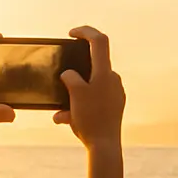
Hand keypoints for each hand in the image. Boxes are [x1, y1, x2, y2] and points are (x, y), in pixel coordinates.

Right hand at [53, 25, 124, 150]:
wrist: (104, 146)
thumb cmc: (90, 119)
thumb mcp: (75, 93)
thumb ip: (71, 78)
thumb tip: (69, 75)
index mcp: (106, 73)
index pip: (99, 40)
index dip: (85, 31)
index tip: (71, 33)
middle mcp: (114, 80)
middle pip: (93, 64)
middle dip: (75, 70)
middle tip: (63, 79)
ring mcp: (116, 93)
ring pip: (91, 85)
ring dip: (74, 93)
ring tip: (62, 110)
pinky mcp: (114, 106)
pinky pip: (94, 98)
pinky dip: (79, 105)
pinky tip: (66, 119)